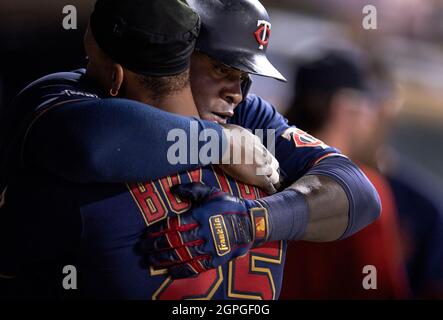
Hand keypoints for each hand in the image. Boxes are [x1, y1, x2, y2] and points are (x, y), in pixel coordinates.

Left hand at [140, 183, 268, 277]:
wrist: (252, 223)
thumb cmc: (229, 206)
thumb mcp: (212, 193)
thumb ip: (192, 190)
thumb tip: (173, 189)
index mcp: (202, 215)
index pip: (175, 225)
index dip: (159, 231)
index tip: (147, 234)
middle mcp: (205, 233)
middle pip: (175, 242)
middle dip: (156, 246)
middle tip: (142, 248)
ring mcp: (211, 248)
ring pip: (183, 256)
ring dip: (164, 259)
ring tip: (150, 260)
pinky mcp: (216, 260)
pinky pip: (196, 268)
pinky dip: (181, 271)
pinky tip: (169, 272)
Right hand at [218, 124, 279, 193]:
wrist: (224, 144)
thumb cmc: (224, 136)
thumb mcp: (234, 130)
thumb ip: (238, 135)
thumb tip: (232, 131)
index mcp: (257, 143)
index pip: (266, 154)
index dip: (265, 160)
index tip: (263, 164)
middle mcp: (263, 154)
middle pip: (274, 164)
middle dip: (272, 170)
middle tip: (269, 176)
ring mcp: (263, 166)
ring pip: (274, 176)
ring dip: (273, 181)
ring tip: (273, 187)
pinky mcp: (260, 177)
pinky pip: (270, 186)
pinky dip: (270, 189)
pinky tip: (270, 192)